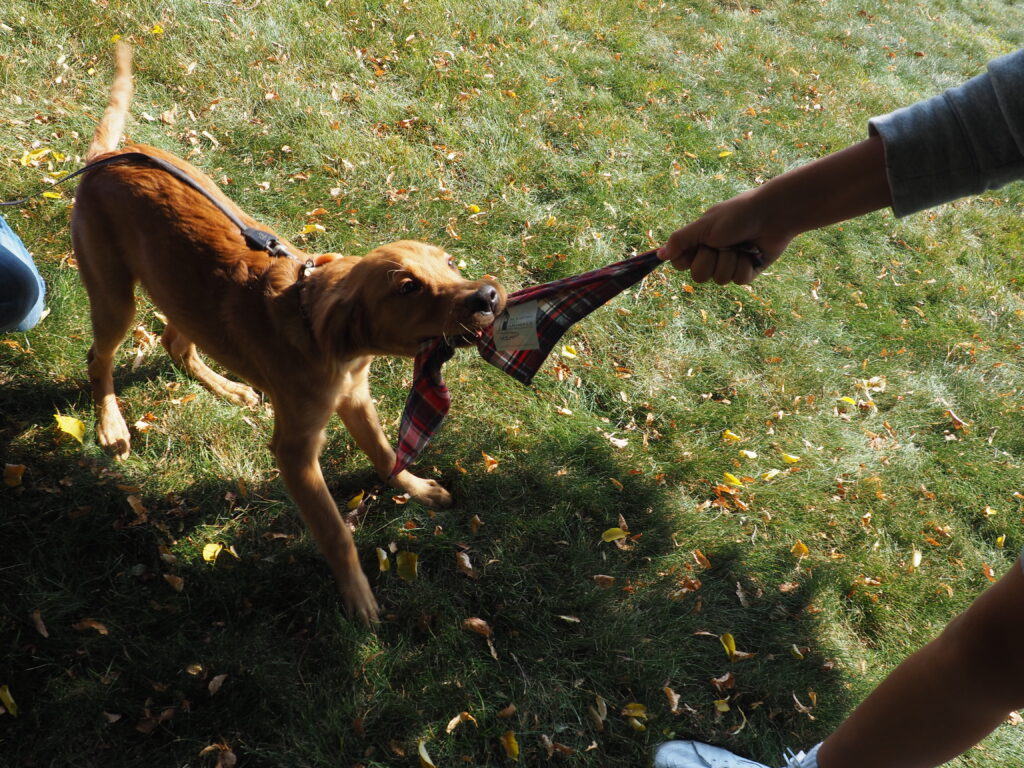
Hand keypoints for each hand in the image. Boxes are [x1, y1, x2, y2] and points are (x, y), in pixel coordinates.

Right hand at [657, 189, 794, 284]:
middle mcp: (713, 254)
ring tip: (741, 246)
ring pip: (720, 279)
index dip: (689, 260)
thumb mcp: (704, 225)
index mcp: (700, 242)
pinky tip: (754, 253)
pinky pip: (738, 281)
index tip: (699, 246)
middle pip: (699, 276)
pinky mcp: (748, 271)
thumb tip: (659, 255)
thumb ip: (680, 240)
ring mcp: (730, 263)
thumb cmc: (738, 214)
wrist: (773, 214)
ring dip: (731, 261)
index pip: (681, 265)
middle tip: (722, 244)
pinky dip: (746, 266)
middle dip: (711, 260)